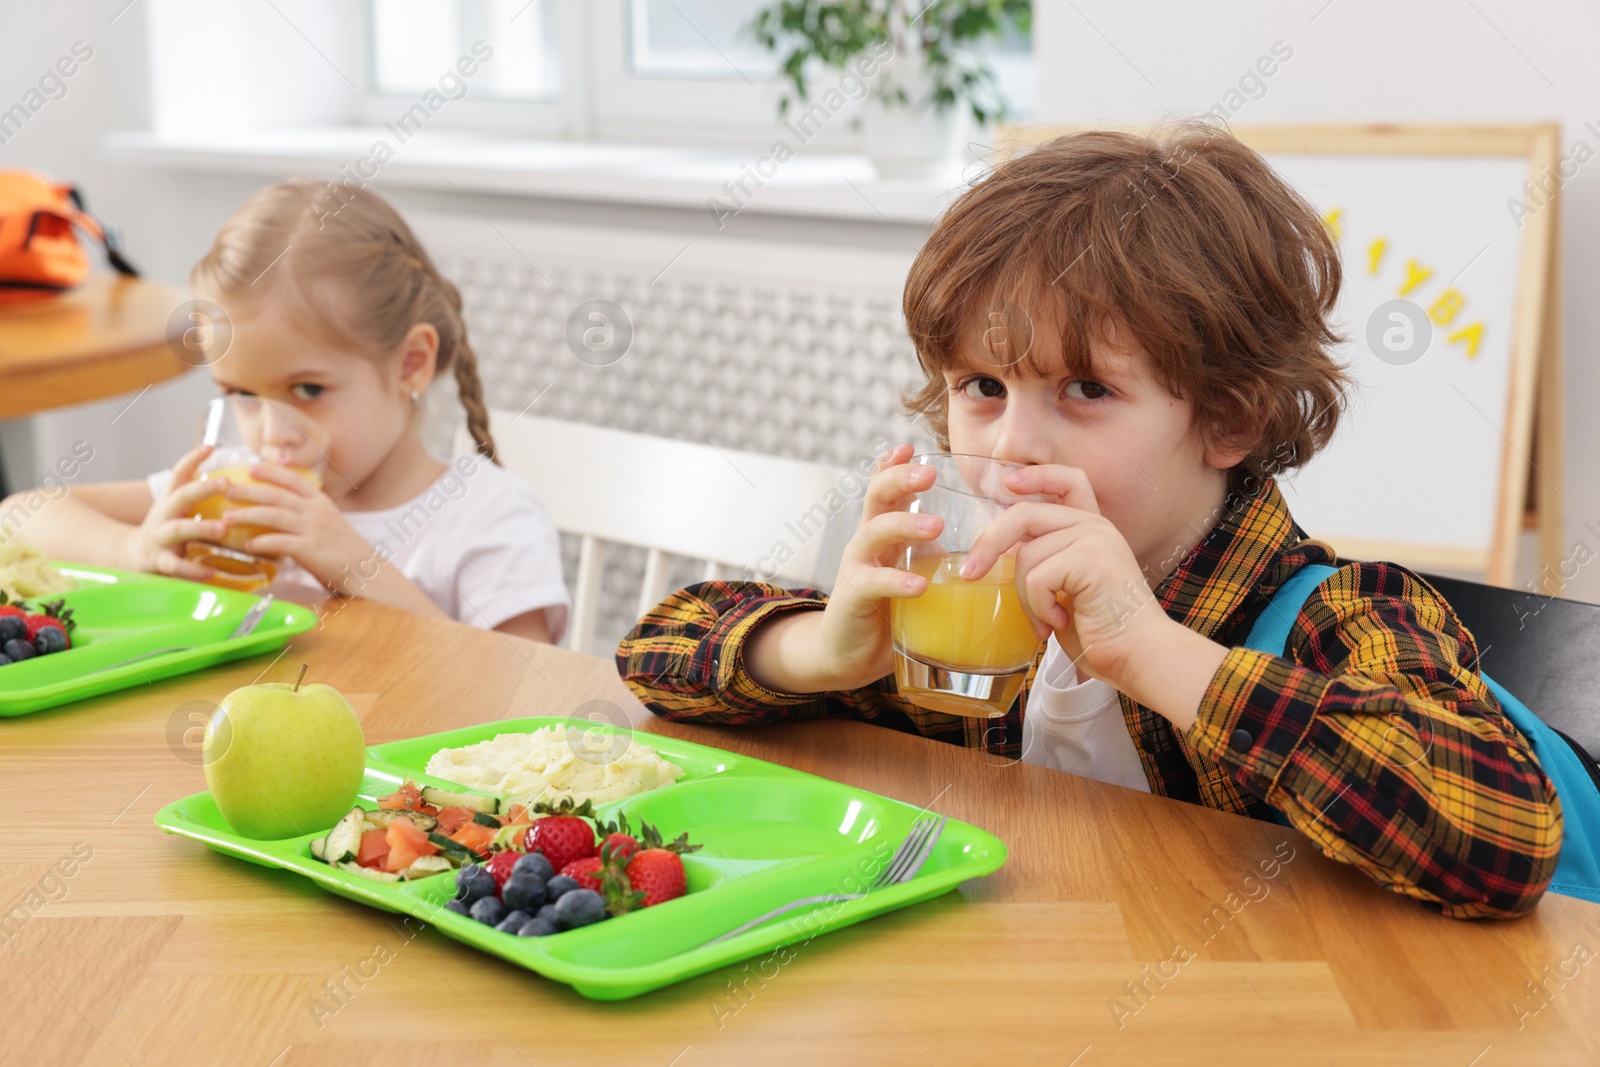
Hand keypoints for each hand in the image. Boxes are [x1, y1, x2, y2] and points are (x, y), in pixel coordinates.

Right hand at [121, 445, 228, 580]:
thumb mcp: (180, 509)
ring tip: (222, 528)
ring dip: (200, 527)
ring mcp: (159, 537)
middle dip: (203, 488)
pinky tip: (211, 572)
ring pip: (178, 529)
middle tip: (227, 483)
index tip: (210, 447)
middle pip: (181, 496)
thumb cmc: (167, 529)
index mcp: (172, 500)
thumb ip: (203, 496)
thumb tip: (242, 482)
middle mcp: (164, 514)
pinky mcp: (159, 562)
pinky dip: (193, 570)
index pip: (179, 474)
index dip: (192, 459)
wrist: (131, 556)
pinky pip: (176, 566)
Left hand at [222, 465, 374, 594]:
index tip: (249, 468)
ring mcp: (314, 530)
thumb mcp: (329, 521)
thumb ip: (307, 512)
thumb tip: (280, 508)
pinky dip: (261, 542)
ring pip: (274, 515)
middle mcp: (316, 511)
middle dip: (248, 491)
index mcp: (321, 501)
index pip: (293, 480)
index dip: (270, 472)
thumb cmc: (343, 549)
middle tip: (226, 489)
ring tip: (227, 518)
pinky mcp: (311, 550)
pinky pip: (280, 542)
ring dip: (247, 515)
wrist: (365, 570)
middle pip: (276, 495)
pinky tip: (248, 545)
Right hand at [746, 444, 942, 692]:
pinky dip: (897, 582)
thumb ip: (944, 560)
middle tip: (929, 474)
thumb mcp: (919, 577)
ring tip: (935, 525)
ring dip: (904, 523)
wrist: (850, 655)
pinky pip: (873, 583)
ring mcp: (857, 567)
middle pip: (876, 496)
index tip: (913, 447)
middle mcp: (867, 543)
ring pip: (873, 531)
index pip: (886, 488)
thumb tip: (1002, 551)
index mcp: (884, 533)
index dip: (895, 465)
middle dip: (900, 478)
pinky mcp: (853, 598)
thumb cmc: (892, 612)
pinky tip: (919, 586)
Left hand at [961, 463, 1180, 693]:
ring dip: (1025, 597)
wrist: (1138, 656)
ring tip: (1046, 621)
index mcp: (1092, 528)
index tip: (1007, 483)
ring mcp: (1094, 539)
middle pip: (1024, 514)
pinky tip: (1060, 622)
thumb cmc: (1100, 630)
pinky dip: (1038, 607)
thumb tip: (997, 553)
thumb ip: (1046, 560)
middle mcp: (1095, 526)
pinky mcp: (1090, 559)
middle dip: (989, 543)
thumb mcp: (1067, 586)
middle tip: (969, 573)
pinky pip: (1036, 577)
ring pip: (1026, 556)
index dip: (1037, 475)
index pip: (1069, 480)